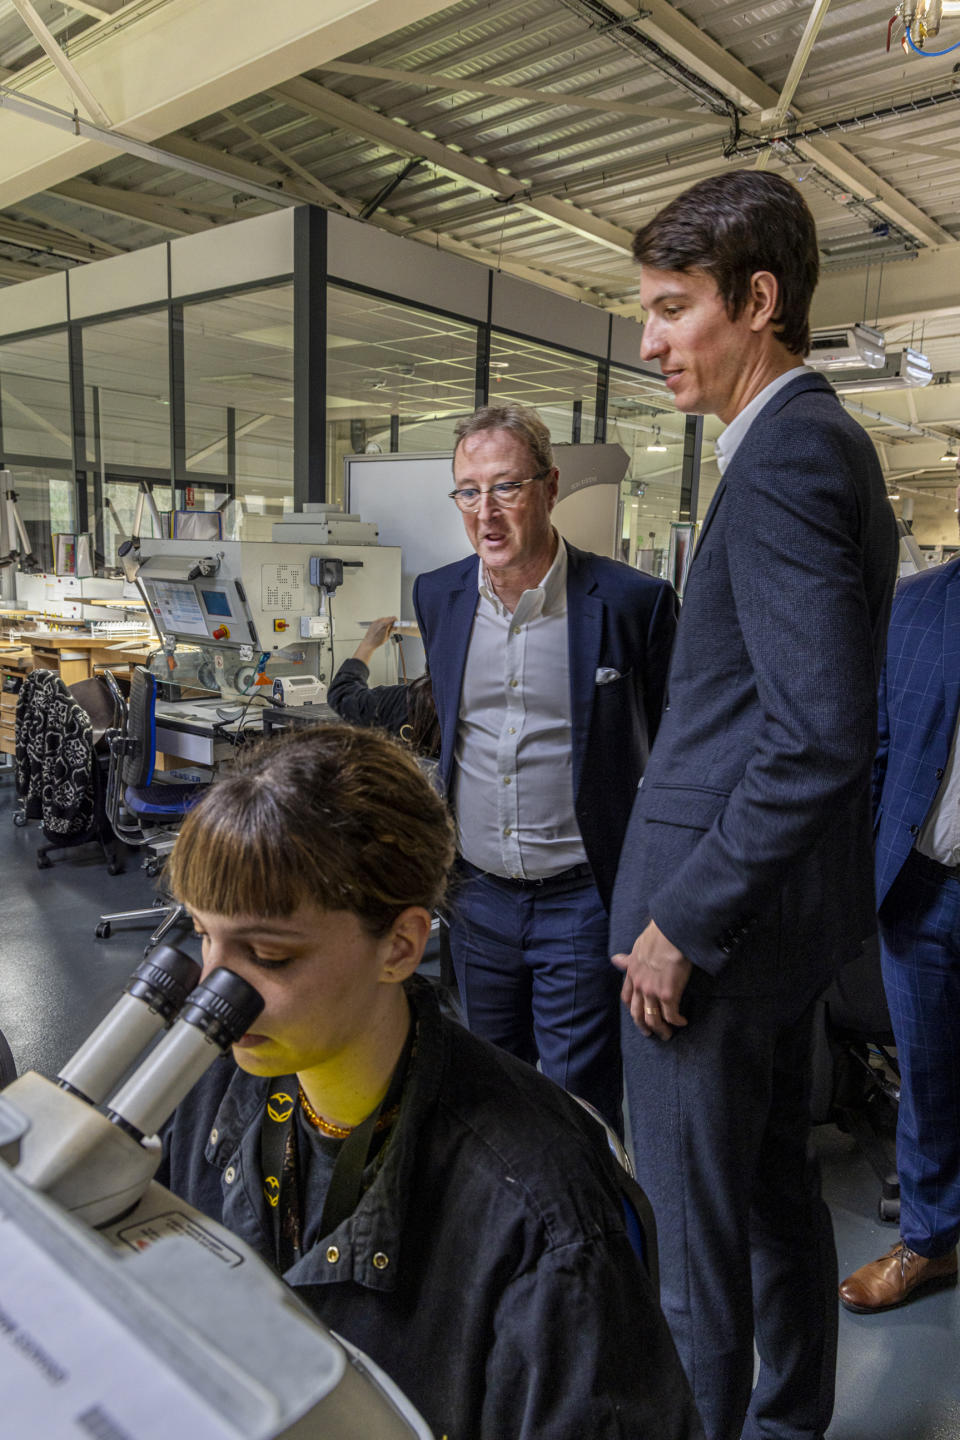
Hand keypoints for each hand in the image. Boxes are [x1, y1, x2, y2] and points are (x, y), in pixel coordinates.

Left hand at [354, 616, 396, 664]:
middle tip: (392, 627)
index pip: (393, 618)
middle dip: (392, 621)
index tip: (396, 623)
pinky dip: (382, 622)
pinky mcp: (373, 623)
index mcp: (385, 625)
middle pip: (389, 618)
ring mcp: (376, 622)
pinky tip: (382, 628)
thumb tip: (394, 627)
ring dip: (387, 622)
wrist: (369, 643)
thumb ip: (391, 630)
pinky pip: (379, 620)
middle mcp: (380, 622)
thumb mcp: (387, 636)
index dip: (396, 621)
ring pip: (384, 618)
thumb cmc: (377, 642)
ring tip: (387, 628)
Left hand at [612, 920, 691, 1039]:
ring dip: (660, 1030)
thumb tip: (616, 959)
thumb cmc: (658, 935)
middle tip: (650, 1034)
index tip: (637, 1015)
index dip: (631, 1009)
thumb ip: (629, 959)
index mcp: (632, 974)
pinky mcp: (668, 994)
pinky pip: (671, 1015)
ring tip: (667, 1034)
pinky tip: (683, 1022)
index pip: (626, 998)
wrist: (671, 932)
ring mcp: (652, 991)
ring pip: (653, 1019)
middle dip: (643, 1026)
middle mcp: (639, 985)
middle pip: (637, 1014)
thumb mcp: (637, 947)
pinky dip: (677, 1022)